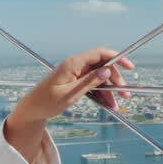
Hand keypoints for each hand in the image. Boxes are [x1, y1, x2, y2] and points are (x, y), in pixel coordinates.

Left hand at [7, 47, 135, 134]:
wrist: (32, 110)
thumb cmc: (46, 102)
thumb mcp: (70, 94)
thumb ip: (89, 82)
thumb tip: (106, 71)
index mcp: (73, 64)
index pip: (100, 54)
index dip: (117, 58)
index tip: (130, 67)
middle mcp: (76, 65)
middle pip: (103, 67)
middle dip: (115, 80)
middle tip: (124, 95)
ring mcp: (76, 73)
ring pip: (99, 78)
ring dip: (109, 90)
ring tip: (115, 105)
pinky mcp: (75, 81)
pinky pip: (93, 84)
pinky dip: (101, 94)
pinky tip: (107, 104)